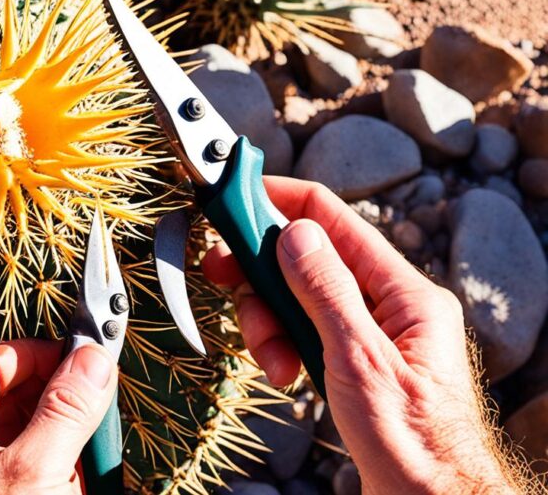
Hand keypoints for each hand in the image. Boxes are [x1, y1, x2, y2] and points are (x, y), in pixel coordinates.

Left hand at [0, 339, 117, 494]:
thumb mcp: (37, 474)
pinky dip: (58, 474)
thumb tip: (91, 360)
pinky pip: (28, 468)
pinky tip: (73, 491)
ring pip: (24, 432)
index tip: (84, 359)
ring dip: (62, 445)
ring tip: (80, 472)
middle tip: (94, 414)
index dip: (40, 354)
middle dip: (57, 404)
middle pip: (9, 394)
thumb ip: (67, 410)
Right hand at [202, 177, 525, 493]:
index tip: (232, 193)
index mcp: (404, 291)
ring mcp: (367, 332)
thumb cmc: (412, 441)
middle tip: (222, 275)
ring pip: (296, 301)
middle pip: (305, 260)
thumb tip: (294, 231)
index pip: (333, 220)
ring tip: (273, 361)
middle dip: (263, 275)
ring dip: (269, 324)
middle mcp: (387, 304)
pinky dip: (283, 349)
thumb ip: (325, 290)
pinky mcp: (349, 360)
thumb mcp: (360, 358)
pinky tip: (286, 375)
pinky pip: (302, 335)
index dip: (281, 200)